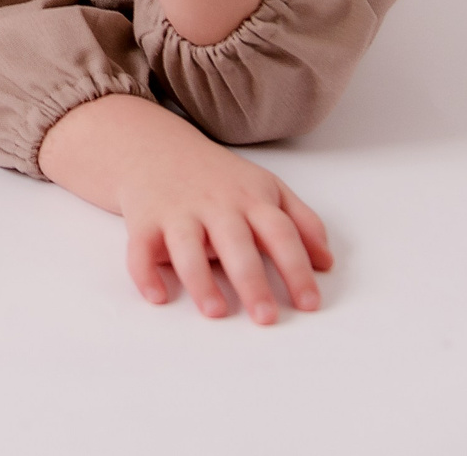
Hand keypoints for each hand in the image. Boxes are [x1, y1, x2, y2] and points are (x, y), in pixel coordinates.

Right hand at [39, 92, 330, 324]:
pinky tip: (158, 296)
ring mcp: (178, 211)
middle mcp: (215, 204)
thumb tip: (327, 263)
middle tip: (266, 318)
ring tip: (216, 312)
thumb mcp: (266, 188)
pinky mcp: (144, 220)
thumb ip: (301, 222)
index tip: (310, 303)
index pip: (280, 232)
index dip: (297, 268)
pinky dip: (145, 272)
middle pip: (236, 242)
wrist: (155, 148)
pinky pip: (139, 248)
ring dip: (200, 280)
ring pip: (187, 246)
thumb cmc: (218, 178)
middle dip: (252, 281)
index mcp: (251, 198)